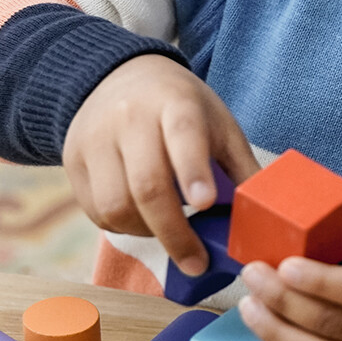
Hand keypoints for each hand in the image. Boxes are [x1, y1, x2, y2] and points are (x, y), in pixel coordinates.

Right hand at [62, 54, 259, 273]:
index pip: (183, 136)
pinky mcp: (73, 160)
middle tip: (196, 262)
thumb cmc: (184, 108)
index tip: (206, 204)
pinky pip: (95, 210)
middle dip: (174, 232)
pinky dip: (123, 227)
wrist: (122, 78)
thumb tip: (269, 215)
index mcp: (176, 104)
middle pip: (147, 184)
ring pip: (115, 204)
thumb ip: (241, 167)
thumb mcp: (220, 123)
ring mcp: (96, 139)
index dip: (193, 171)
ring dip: (147, 232)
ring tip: (172, 236)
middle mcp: (130, 118)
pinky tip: (145, 222)